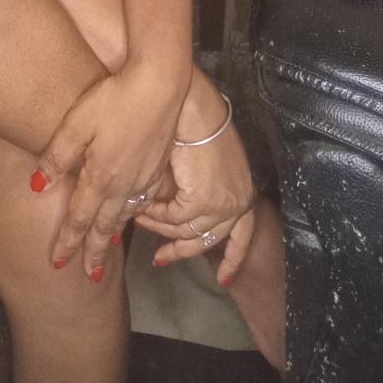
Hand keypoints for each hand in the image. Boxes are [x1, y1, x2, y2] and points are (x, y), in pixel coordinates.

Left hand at [30, 60, 189, 278]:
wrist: (159, 83)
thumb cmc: (113, 98)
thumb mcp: (76, 123)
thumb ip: (56, 156)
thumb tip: (37, 186)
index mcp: (100, 176)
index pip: (79, 219)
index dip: (68, 243)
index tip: (57, 264)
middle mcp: (124, 184)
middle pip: (105, 226)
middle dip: (94, 252)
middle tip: (88, 277)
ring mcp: (144, 177)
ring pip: (126, 217)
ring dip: (113, 237)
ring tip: (106, 252)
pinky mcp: (158, 166)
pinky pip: (143, 203)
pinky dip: (133, 216)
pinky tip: (130, 216)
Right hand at [133, 68, 256, 284]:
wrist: (188, 103)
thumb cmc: (191, 122)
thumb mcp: (200, 163)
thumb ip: (193, 190)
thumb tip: (174, 213)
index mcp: (242, 190)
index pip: (243, 236)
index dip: (232, 258)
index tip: (223, 279)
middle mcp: (238, 201)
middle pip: (208, 240)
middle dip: (181, 251)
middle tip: (160, 259)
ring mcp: (223, 203)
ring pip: (186, 231)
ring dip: (160, 227)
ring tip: (139, 218)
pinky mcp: (203, 199)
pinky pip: (174, 219)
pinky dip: (155, 215)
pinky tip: (142, 209)